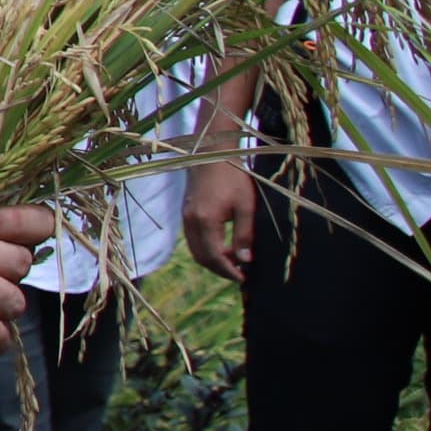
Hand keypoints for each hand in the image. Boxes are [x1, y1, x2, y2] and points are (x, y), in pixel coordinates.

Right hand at [183, 160, 259, 282]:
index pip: (214, 257)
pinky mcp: (186, 211)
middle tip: (239, 273)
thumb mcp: (245, 206)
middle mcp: (190, 222)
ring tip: (233, 261)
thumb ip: (244, 234)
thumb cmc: (233, 176)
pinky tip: (222, 245)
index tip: (243, 278)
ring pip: (195, 249)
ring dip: (212, 259)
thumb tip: (245, 259)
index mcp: (205, 221)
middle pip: (201, 257)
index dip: (228, 271)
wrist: (212, 152)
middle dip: (219, 269)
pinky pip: (192, 239)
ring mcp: (185, 216)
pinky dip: (206, 248)